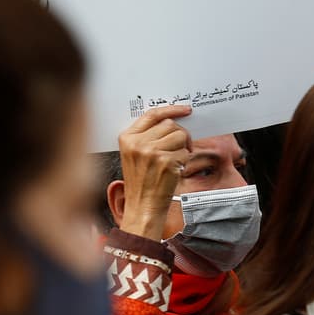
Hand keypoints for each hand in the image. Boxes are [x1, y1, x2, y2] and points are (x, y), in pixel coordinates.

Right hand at [116, 105, 192, 239]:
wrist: (142, 205)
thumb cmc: (142, 180)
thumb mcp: (135, 154)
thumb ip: (148, 136)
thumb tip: (173, 121)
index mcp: (128, 137)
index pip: (152, 115)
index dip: (172, 109)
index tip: (185, 110)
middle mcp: (138, 142)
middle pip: (170, 125)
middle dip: (181, 135)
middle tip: (181, 147)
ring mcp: (152, 151)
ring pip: (180, 136)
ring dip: (184, 148)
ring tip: (174, 161)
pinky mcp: (166, 161)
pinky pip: (185, 152)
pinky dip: (185, 161)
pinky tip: (174, 170)